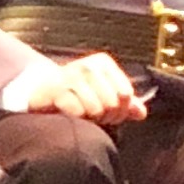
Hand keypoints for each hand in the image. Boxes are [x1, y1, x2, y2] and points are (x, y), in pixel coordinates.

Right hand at [24, 52, 148, 122]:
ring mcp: (72, 76)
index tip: (111, 115)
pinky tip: (71, 115)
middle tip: (97, 118)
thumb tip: (141, 113)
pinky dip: (76, 119)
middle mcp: (89, 66)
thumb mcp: (102, 93)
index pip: (126, 94)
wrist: (41, 90)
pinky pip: (77, 112)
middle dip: (107, 117)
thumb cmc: (77, 92)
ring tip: (85, 116)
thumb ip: (124, 102)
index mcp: (103, 63)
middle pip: (112, 103)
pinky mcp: (56, 89)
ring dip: (91, 119)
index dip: (121, 111)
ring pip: (96, 109)